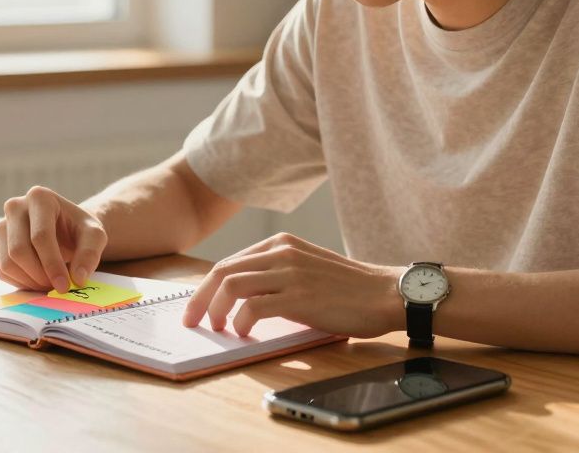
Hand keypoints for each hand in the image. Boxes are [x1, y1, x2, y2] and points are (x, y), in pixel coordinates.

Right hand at [0, 186, 107, 292]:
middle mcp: (15, 206)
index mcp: (40, 197)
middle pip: (19, 251)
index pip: (40, 237)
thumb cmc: (79, 229)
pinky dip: (20, 282)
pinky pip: (1, 270)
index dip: (52, 265)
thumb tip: (78, 278)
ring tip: (50, 284)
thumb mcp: (95, 236)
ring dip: (29, 281)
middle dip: (39, 275)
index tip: (65, 286)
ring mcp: (1, 225)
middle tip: (58, 287)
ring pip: (7, 263)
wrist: (66, 229)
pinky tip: (38, 281)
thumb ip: (90, 254)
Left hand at [181, 233, 404, 337]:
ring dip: (216, 310)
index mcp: (281, 244)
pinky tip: (243, 334)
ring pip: (231, 285)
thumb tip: (241, 300)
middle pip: (222, 271)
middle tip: (193, 321)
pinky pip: (254, 307)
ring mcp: (290, 272)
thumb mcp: (307, 269)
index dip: (206, 286)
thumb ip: (277, 275)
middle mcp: (281, 252)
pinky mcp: (299, 296)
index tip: (196, 307)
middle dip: (200, 298)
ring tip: (217, 329)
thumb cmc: (349, 288)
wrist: (386, 293)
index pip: (229, 262)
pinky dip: (241, 322)